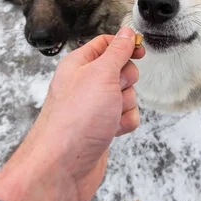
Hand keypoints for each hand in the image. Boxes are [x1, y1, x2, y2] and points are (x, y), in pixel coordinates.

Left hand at [0, 28, 144, 200]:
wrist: (62, 167)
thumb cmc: (75, 119)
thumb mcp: (101, 74)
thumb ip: (117, 51)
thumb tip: (126, 33)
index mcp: (78, 65)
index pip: (105, 44)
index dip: (124, 45)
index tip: (139, 51)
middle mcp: (84, 84)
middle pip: (120, 70)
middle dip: (126, 81)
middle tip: (114, 90)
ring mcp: (93, 107)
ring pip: (126, 95)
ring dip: (125, 105)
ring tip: (109, 116)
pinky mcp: (101, 128)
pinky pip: (125, 117)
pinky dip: (124, 123)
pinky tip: (112, 131)